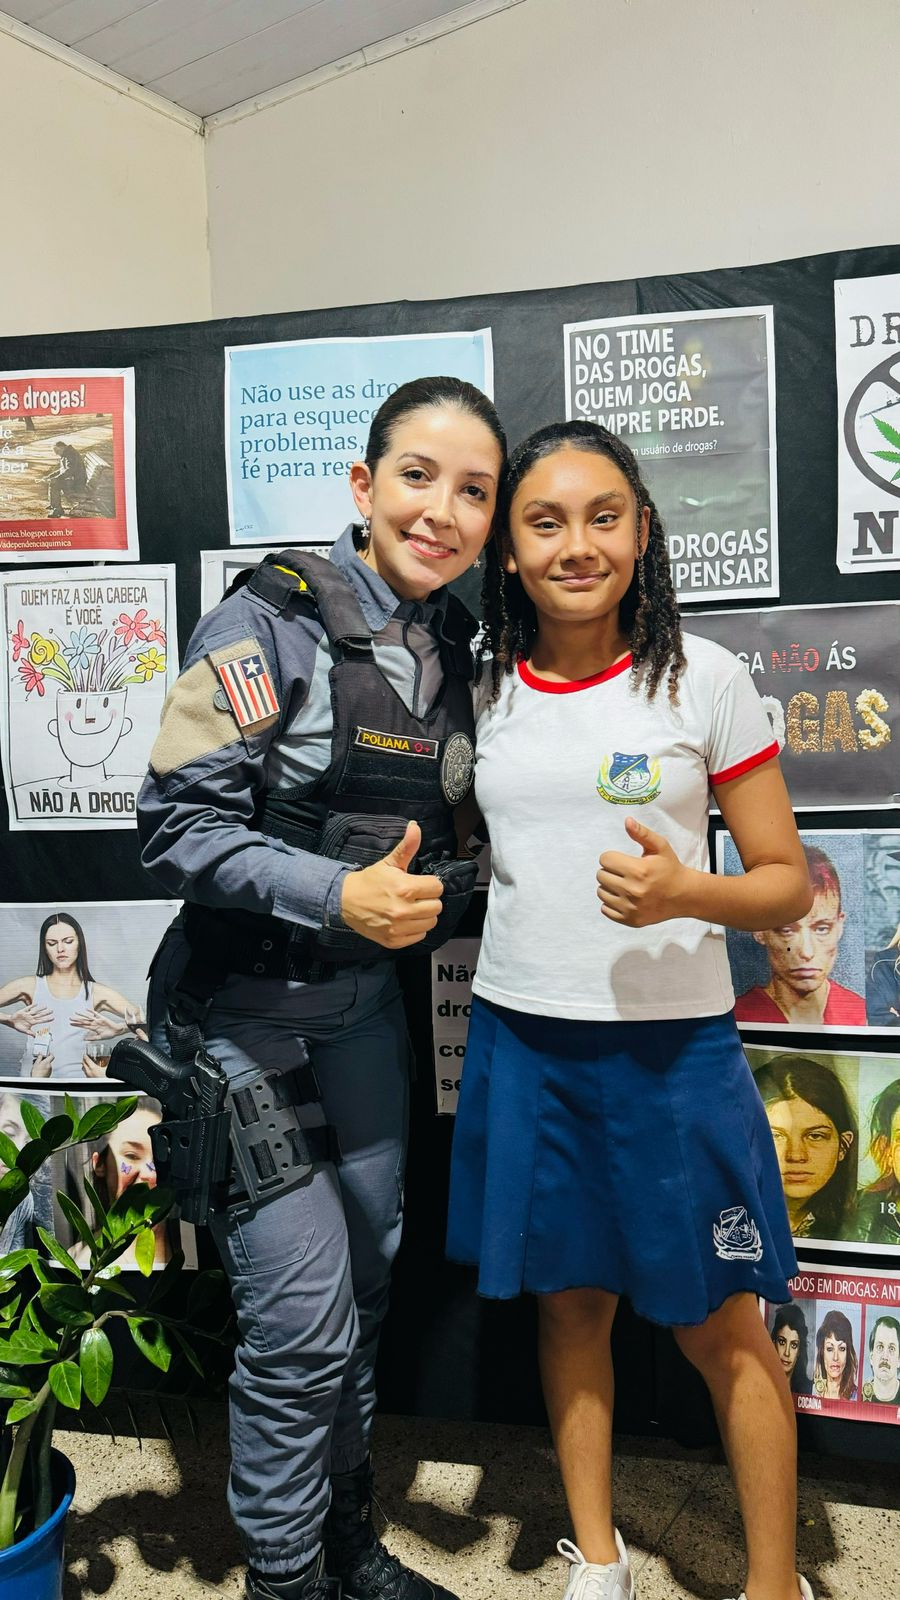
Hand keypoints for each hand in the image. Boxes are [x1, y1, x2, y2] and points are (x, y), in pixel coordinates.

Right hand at [8, 1004, 52, 1035]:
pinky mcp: (23, 1011)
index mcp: (32, 1022)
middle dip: (45, 1013)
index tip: (52, 1018)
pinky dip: (31, 1006)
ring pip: (35, 1011)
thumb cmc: (18, 1026)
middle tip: (52, 1011)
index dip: (47, 1019)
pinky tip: (36, 1004)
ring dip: (40, 1009)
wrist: (11, 1022)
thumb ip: (31, 1033)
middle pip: (39, 1015)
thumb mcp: (25, 1031)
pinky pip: (28, 1008)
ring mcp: (27, 1014)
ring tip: (46, 1006)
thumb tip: (37, 1037)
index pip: (41, 1020)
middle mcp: (31, 1018)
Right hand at [29, 1052, 53, 1078]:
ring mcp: (50, 1070)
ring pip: (47, 1065)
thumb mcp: (36, 1063)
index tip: (47, 1053)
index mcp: (47, 1062)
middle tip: (39, 1060)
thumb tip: (41, 1054)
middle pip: (49, 1060)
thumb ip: (39, 1058)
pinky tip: (39, 1070)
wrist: (38, 1081)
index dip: (50, 1053)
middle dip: (44, 1060)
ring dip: (43, 1064)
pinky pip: (47, 1069)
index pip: (52, 1056)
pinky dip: (44, 1068)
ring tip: (38, 1066)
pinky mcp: (49, 1073)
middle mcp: (50, 1066)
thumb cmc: (36, 1073)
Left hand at [71, 1007, 126, 1040]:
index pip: (83, 1026)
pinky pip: (95, 1014)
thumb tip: (84, 1039)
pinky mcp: (102, 1018)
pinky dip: (91, 1011)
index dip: (77, 1025)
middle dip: (77, 1020)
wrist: (116, 1031)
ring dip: (82, 1015)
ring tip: (76, 1012)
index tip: (71, 1024)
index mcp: (93, 1028)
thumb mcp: (100, 1038)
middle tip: (70, 1018)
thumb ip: (92, 1038)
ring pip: (88, 1017)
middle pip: (84, 1021)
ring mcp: (97, 1020)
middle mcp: (94, 1024)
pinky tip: (86, 1009)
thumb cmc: (109, 1034)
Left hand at [81, 1051, 108, 1078]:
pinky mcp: (90, 1080)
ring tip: (87, 1063)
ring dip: (84, 1066)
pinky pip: (86, 1074)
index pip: (86, 1060)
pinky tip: (90, 1070)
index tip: (85, 1054)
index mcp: (93, 1068)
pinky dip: (87, 1071)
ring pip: (83, 1069)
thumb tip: (110, 1057)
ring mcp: (89, 1076)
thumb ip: (108, 1061)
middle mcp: (89, 1072)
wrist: (107, 1085)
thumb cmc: (107, 1078)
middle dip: (84, 1060)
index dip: (85, 1056)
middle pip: (83, 1064)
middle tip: (85, 1057)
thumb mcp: (108, 1067)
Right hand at [340, 821, 443, 949]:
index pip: (437, 888)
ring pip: (431, 922)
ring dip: (423, 916)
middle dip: (428, 900)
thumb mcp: (389, 862)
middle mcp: (403, 909)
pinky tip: (404, 921)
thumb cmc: (370, 881)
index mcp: (405, 888)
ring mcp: (398, 927)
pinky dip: (415, 930)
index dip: (430, 884)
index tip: (420, 884)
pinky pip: (420, 936)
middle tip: (414, 897)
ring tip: (410, 909)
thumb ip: (407, 846)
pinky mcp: (394, 940)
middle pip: (437, 906)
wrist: (345, 901)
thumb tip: (415, 826)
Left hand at [596, 817, 687, 926]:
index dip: (612, 857)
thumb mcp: (660, 847)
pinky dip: (611, 903)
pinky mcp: (630, 920)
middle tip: (624, 872)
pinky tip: (624, 898)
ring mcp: (630, 907)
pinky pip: (605, 909)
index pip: (605, 859)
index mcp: (638, 870)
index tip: (622, 861)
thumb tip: (627, 821)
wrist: (684, 896)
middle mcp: (633, 890)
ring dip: (609, 887)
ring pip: (601, 892)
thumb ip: (642, 834)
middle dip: (610, 871)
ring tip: (624, 884)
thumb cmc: (670, 869)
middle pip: (600, 875)